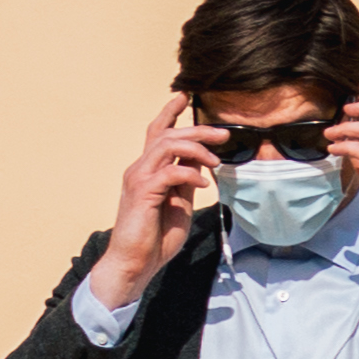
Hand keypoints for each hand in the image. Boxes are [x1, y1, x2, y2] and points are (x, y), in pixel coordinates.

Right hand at [89, 96, 219, 311]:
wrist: (135, 263)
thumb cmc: (155, 237)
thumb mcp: (179, 204)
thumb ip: (186, 182)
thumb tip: (201, 162)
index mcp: (148, 170)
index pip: (157, 133)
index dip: (169, 112)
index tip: (184, 96)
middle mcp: (140, 169)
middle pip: (167, 135)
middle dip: (197, 129)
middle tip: (223, 133)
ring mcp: (139, 179)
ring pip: (166, 146)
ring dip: (196, 148)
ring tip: (216, 160)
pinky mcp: (142, 193)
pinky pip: (168, 173)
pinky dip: (189, 174)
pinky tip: (203, 184)